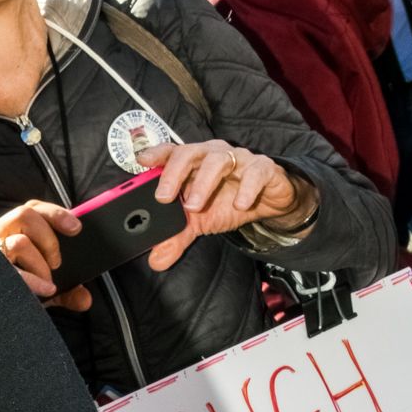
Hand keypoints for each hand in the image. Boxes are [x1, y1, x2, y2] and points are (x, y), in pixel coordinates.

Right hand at [0, 199, 90, 312]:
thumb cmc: (9, 293)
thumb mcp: (42, 291)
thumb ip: (66, 293)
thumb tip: (85, 299)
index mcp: (10, 232)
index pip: (31, 208)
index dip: (54, 213)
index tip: (75, 227)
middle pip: (24, 215)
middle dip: (49, 238)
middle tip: (57, 263)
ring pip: (19, 242)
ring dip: (40, 264)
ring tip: (47, 283)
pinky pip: (9, 269)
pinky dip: (32, 280)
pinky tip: (44, 290)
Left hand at [142, 141, 300, 270]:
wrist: (269, 201)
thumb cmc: (229, 200)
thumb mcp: (199, 221)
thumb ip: (177, 237)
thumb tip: (156, 260)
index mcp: (193, 163)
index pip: (171, 151)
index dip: (157, 154)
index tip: (142, 161)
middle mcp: (212, 154)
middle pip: (189, 152)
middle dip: (174, 173)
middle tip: (164, 197)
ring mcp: (238, 159)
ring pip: (218, 160)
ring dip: (204, 183)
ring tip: (195, 207)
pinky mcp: (263, 168)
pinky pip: (255, 172)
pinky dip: (247, 188)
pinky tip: (240, 204)